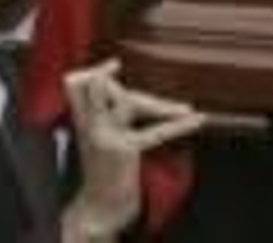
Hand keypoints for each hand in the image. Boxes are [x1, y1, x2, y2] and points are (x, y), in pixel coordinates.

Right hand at [61, 58, 204, 240]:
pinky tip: (196, 118)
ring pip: (130, 100)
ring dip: (161, 104)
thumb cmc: (105, 170)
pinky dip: (180, 125)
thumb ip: (103, 111)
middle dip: (109, 78)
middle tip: (119, 68)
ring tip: (185, 108)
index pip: (76, 85)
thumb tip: (116, 82)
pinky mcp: (124, 150)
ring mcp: (106, 136)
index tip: (113, 65)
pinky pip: (155, 131)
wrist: (100, 207)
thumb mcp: (97, 137)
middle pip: (98, 86)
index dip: (94, 72)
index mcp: (82, 121)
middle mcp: (90, 126)